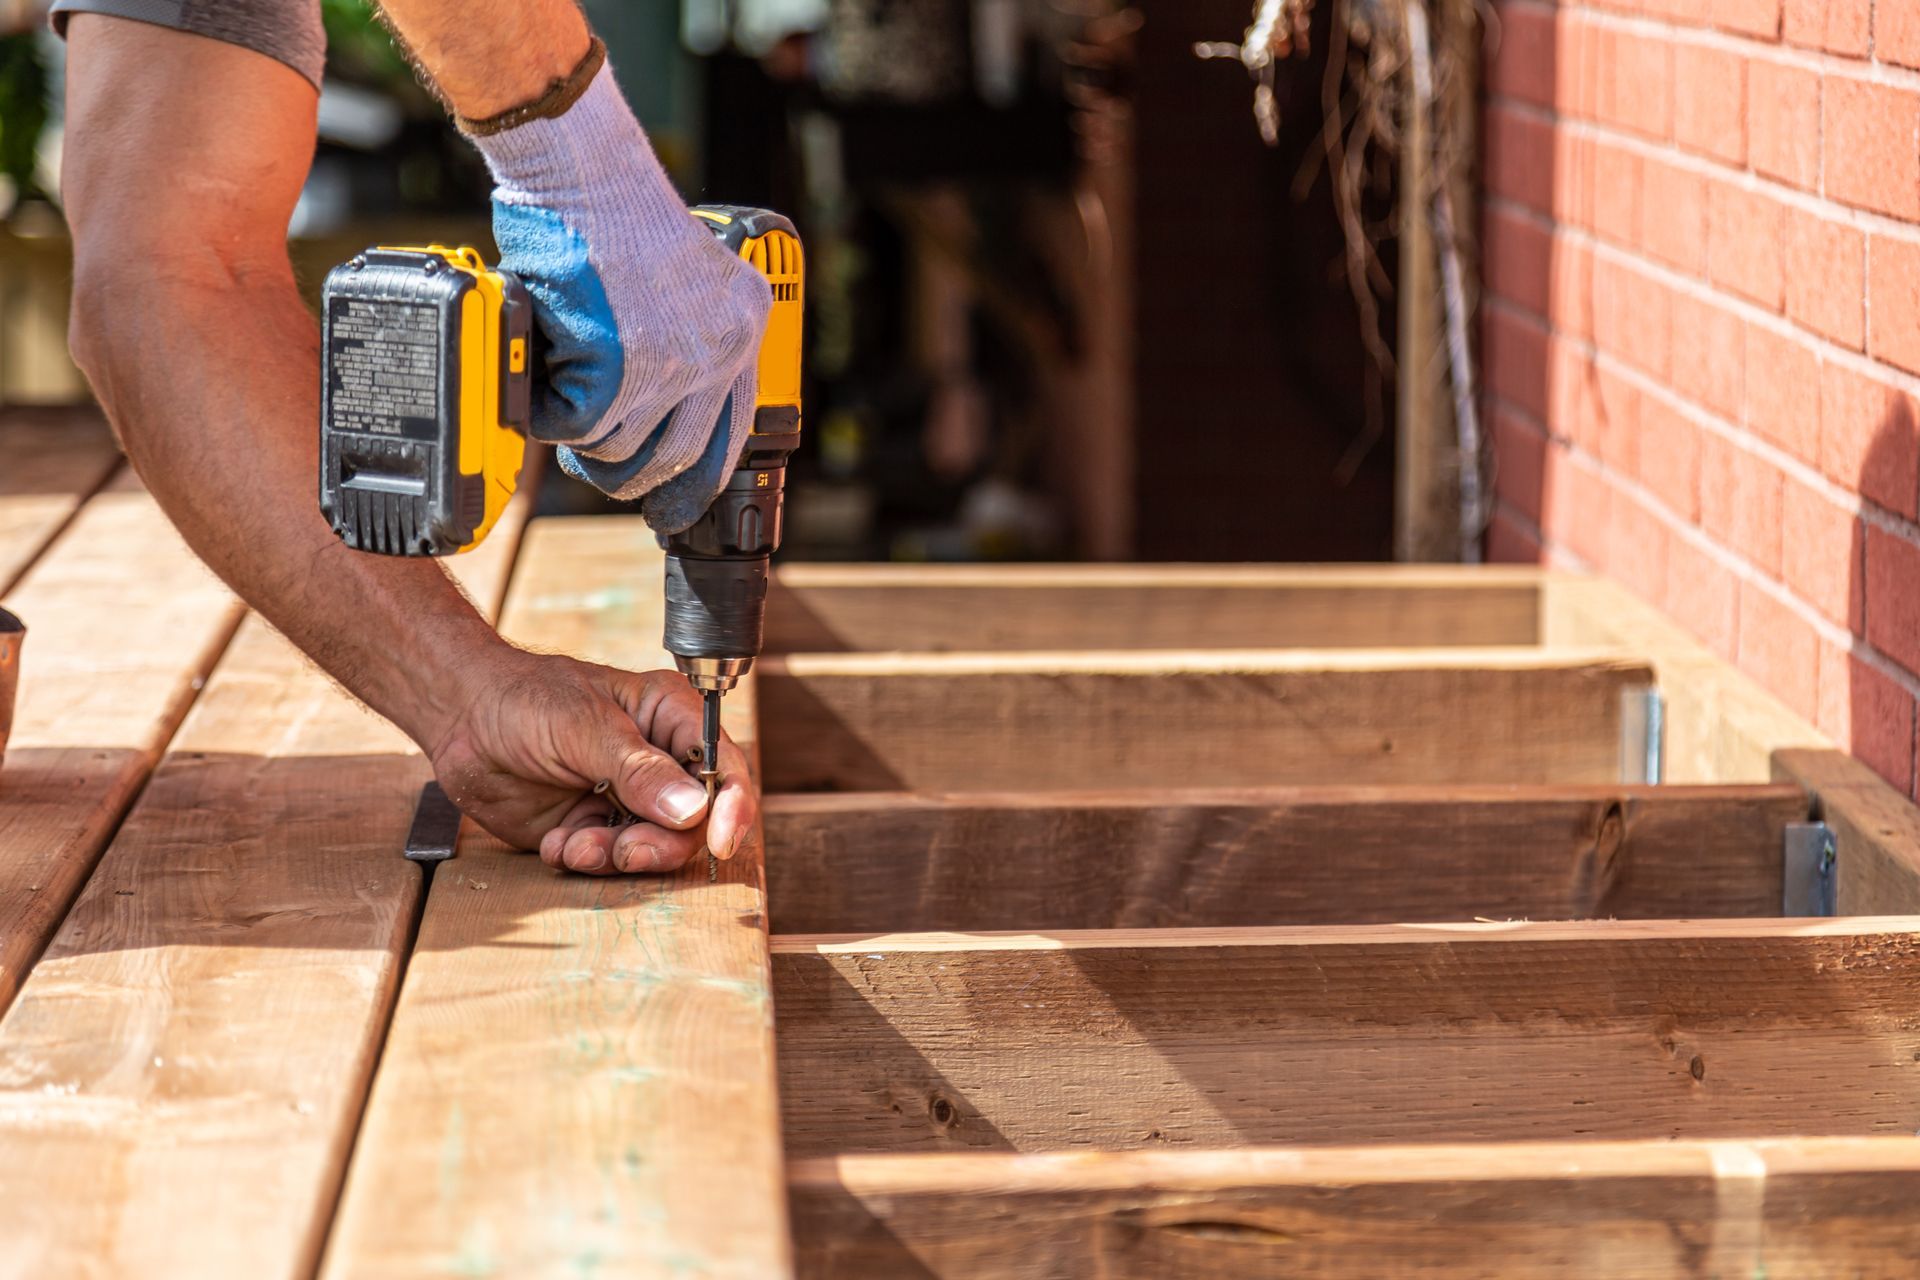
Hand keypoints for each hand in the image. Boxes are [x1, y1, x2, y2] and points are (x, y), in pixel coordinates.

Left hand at [427, 649, 756, 874]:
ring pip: (654, 847)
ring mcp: (629, 798)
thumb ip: (639, 770)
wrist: (463, 724)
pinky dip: (586, 861)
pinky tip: (556, 844)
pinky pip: (611, 861)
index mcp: (670, 718)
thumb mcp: (583, 728)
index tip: (718, 841)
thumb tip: (695, 808)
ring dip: (618, 856)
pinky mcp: (596, 827)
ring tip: (576, 846)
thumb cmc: (524, 701)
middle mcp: (659, 761)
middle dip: (661, 843)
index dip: (730, 806)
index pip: (724, 765)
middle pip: (695, 820)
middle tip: (626, 851)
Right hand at [470, 47, 770, 532]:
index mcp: (743, 323)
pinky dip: (551, 415)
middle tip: (602, 475)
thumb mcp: (680, 272)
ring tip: (561, 407)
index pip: (736, 425)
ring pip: (621, 444)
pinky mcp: (624, 370)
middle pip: (681, 453)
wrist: (584, 170)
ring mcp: (675, 364)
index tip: (678, 504)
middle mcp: (721, 349)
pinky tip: (543, 385)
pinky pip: (579, 426)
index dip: (703, 475)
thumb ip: (681, 332)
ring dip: (584, 438)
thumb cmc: (613, 206)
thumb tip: (647, 408)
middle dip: (637, 479)